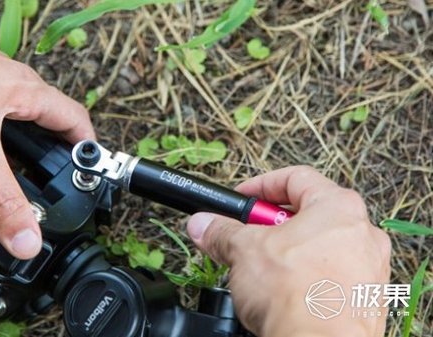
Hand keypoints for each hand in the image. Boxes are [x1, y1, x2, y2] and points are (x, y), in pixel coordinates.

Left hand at [0, 2, 93, 258]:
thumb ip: (1, 197)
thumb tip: (28, 237)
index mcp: (25, 90)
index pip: (73, 117)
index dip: (87, 144)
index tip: (90, 165)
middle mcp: (7, 72)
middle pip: (46, 106)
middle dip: (53, 134)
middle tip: (52, 163)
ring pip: (13, 89)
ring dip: (21, 112)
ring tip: (16, 140)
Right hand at [186, 166, 390, 336]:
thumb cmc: (298, 297)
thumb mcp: (244, 252)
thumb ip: (222, 232)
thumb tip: (205, 225)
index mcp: (337, 207)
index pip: (295, 178)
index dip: (261, 186)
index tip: (241, 199)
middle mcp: (361, 232)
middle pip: (308, 213)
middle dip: (270, 224)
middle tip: (247, 237)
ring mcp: (368, 266)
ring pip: (320, 245)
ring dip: (287, 251)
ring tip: (262, 269)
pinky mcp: (366, 297)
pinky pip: (331, 274)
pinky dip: (305, 276)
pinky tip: (283, 292)